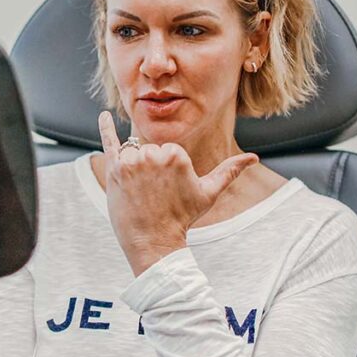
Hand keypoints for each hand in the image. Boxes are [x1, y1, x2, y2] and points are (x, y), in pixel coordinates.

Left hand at [97, 111, 258, 275]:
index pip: (168, 150)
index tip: (168, 189)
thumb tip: (254, 157)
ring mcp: (131, 161)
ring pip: (133, 153)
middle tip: (154, 193)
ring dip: (135, 169)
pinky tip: (103, 115)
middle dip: (151, 170)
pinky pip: (109, 142)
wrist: (153, 241)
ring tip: (140, 191)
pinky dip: (105, 127)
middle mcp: (152, 153)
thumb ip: (229, 171)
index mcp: (175, 154)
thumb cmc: (182, 217)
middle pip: (150, 150)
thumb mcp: (208, 193)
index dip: (168, 171)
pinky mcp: (114, 169)